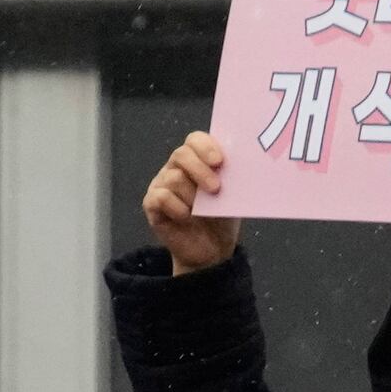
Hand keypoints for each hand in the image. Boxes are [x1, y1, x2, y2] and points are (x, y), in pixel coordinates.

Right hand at [146, 132, 238, 273]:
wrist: (211, 251)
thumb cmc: (221, 219)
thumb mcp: (232, 197)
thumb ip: (232, 179)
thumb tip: (239, 167)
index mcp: (197, 160)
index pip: (195, 140)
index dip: (205, 147)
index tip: (220, 161)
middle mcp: (176, 168)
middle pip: (181, 154)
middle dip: (200, 170)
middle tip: (216, 188)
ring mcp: (162, 184)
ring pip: (174, 178)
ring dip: (192, 196)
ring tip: (201, 211)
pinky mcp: (151, 204)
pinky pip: (162, 197)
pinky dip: (177, 207)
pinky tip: (186, 217)